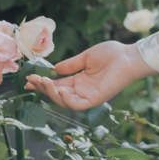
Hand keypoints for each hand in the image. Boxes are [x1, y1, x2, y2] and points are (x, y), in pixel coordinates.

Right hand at [24, 41, 153, 111]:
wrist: (129, 56)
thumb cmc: (112, 54)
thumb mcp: (86, 58)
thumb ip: (70, 65)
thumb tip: (54, 69)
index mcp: (79, 80)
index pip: (57, 85)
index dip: (43, 83)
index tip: (30, 78)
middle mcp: (82, 90)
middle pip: (57, 95)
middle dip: (42, 89)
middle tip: (31, 81)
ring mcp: (88, 96)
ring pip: (64, 102)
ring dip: (52, 94)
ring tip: (43, 83)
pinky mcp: (96, 100)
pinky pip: (77, 105)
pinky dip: (67, 100)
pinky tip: (60, 91)